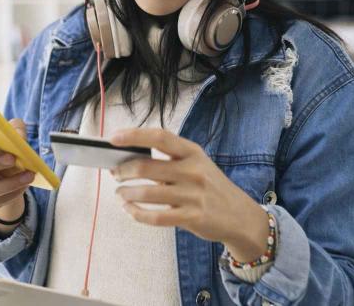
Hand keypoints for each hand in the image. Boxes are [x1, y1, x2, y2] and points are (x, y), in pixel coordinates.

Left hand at [109, 128, 269, 260]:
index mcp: (192, 152)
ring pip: (146, 193)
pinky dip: (136, 213)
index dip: (134, 136)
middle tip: (115, 173)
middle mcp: (193, 171)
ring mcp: (193, 195)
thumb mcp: (197, 166)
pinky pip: (155, 217)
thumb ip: (169, 162)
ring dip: (125, 194)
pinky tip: (129, 210)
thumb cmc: (210, 188)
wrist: (240, 216)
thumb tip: (128, 161)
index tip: (113, 138)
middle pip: (146, 167)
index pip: (160, 137)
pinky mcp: (192, 218)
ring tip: (120, 194)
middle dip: (122, 170)